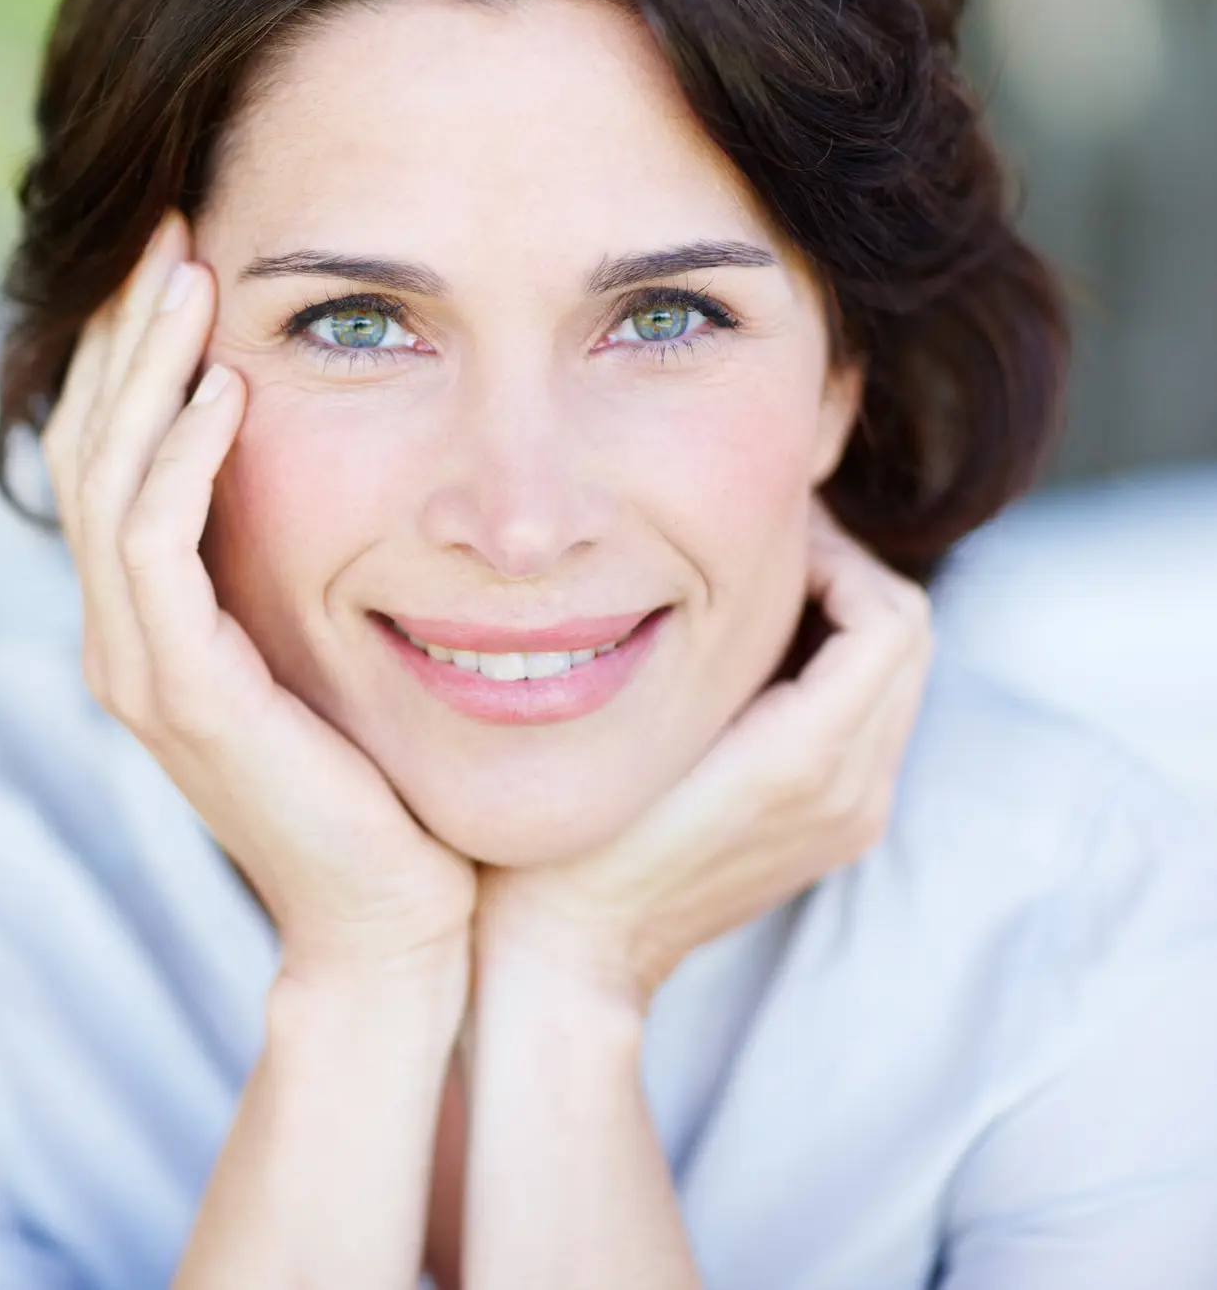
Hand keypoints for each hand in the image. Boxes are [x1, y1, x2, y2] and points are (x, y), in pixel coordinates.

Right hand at [40, 211, 474, 988]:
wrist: (397, 914)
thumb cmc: (382, 777)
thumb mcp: (330, 645)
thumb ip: (302, 565)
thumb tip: (345, 459)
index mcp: (156, 621)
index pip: (118, 455)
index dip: (136, 353)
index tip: (187, 256)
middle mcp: (128, 638)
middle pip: (94, 448)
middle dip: (127, 334)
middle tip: (169, 228)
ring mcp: (143, 670)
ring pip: (111, 483)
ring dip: (145, 370)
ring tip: (188, 273)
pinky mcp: (188, 698)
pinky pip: (160, 553)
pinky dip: (183, 464)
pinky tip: (231, 389)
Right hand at [473, 500, 934, 1011]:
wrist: (579, 951)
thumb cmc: (577, 832)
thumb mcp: (640, 723)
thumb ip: (714, 644)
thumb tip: (752, 558)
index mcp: (806, 758)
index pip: (888, 617)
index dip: (841, 555)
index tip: (771, 537)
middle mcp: (853, 792)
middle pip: (911, 639)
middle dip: (854, 576)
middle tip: (775, 551)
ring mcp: (854, 819)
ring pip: (902, 678)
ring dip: (852, 621)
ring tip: (769, 596)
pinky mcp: (841, 833)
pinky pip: (877, 721)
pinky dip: (846, 671)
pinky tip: (767, 662)